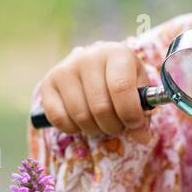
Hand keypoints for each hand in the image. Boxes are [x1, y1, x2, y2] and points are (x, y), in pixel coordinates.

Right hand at [37, 41, 155, 144]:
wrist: (96, 66)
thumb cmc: (122, 80)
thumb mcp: (138, 90)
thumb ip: (143, 114)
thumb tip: (143, 137)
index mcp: (115, 53)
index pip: (121, 88)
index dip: (130, 114)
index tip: (134, 124)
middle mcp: (88, 57)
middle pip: (101, 107)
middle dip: (113, 126)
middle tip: (118, 125)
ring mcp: (65, 69)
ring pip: (81, 116)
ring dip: (95, 129)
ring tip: (102, 122)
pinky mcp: (48, 83)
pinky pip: (60, 119)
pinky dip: (74, 129)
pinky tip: (82, 121)